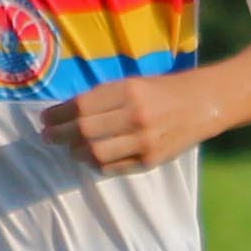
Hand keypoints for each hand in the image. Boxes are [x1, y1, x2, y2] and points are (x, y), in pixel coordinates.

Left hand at [41, 76, 216, 175]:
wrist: (205, 103)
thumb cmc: (164, 90)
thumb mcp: (134, 83)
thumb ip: (105, 97)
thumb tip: (68, 112)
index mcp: (128, 90)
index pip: (81, 106)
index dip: (58, 115)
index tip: (45, 119)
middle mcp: (135, 114)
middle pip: (84, 130)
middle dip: (59, 135)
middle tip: (48, 137)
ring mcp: (144, 140)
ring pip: (95, 153)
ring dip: (76, 152)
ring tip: (71, 149)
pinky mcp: (151, 159)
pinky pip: (113, 167)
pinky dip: (97, 164)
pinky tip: (91, 159)